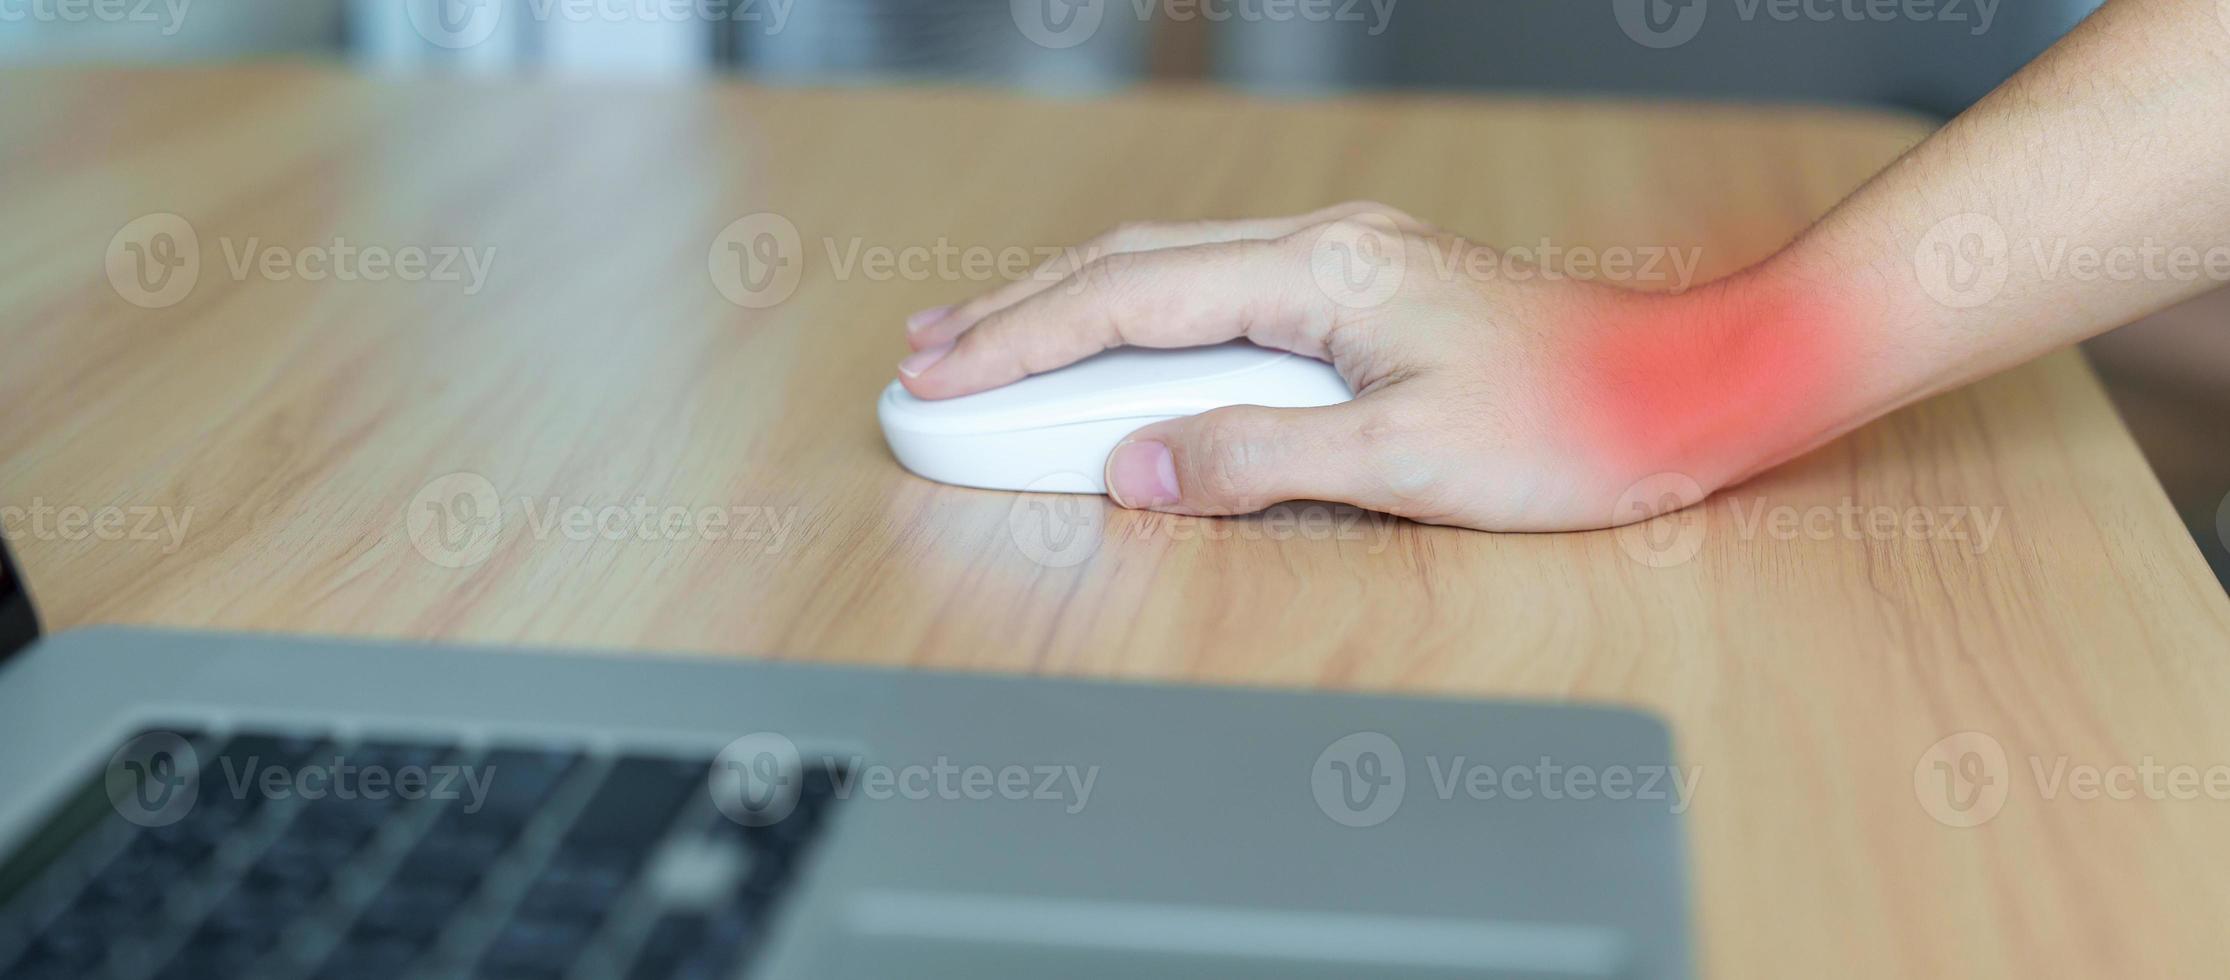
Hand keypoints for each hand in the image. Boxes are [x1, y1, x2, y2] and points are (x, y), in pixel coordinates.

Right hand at [895, 202, 1780, 531]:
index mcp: (1322, 272)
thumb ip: (1255, 460)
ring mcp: (1347, 264)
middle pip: (1130, 268)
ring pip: (1170, 274)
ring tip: (989, 347)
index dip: (1018, 345)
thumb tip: (1131, 466)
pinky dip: (1144, 323)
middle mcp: (1326, 248)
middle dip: (1017, 315)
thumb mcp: (1406, 465)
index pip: (1127, 301)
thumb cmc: (1577, 424)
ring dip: (1071, 311)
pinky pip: (1219, 295)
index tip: (938, 382)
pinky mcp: (1368, 293)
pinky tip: (1121, 350)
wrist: (1694, 389)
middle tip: (928, 359)